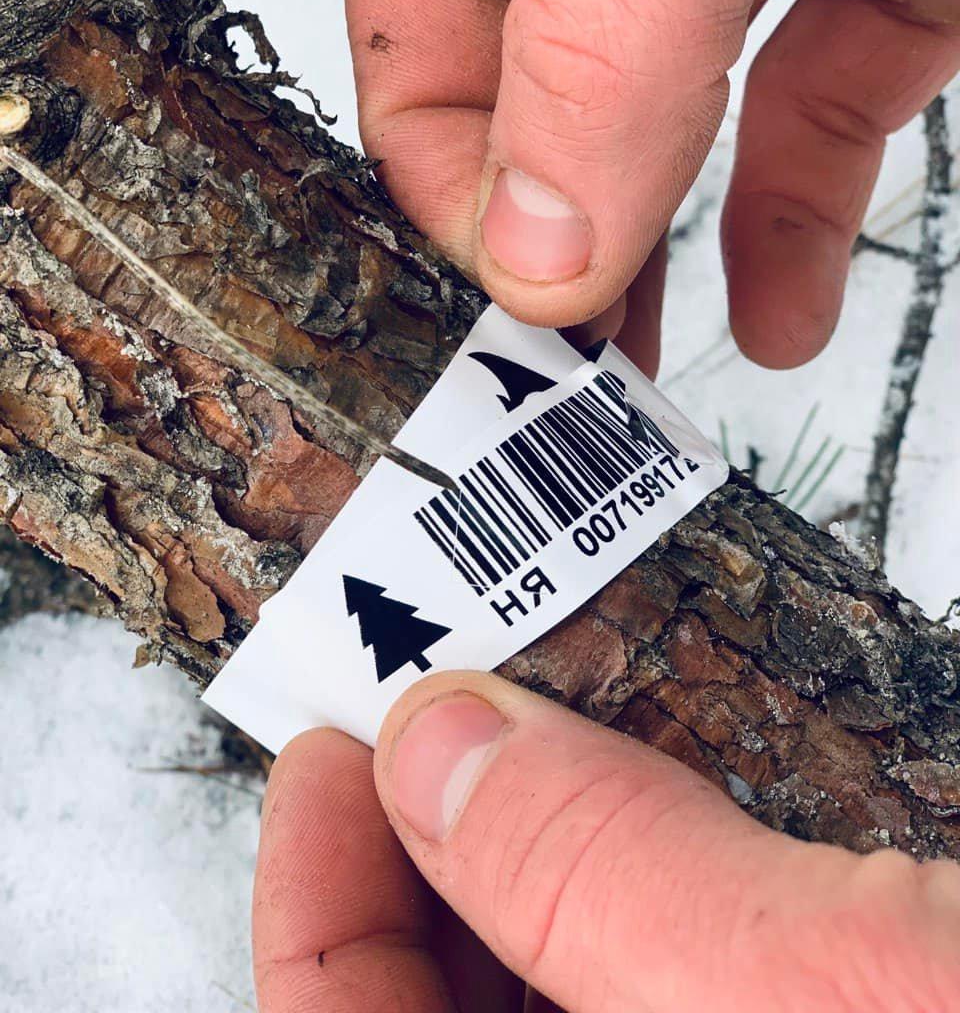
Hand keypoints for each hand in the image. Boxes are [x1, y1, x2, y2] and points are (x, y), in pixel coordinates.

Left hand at [253, 673, 959, 1011]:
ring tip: (560, 700)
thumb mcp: (873, 1004)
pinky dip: (685, 860)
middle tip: (441, 687)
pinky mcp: (861, 1009)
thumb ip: (619, 893)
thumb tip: (440, 747)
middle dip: (444, 852)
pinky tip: (701, 769)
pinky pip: (723, 964)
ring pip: (609, 976)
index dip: (322, 922)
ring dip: (564, 840)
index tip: (327, 750)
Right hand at [346, 0, 959, 373]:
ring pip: (673, 95)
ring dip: (652, 238)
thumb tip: (529, 228)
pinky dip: (794, 215)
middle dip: (543, 203)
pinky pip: (822, 98)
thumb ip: (621, 8)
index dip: (433, 114)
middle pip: (536, 37)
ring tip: (636, 364)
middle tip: (558, 343)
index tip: (494, 257)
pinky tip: (779, 312)